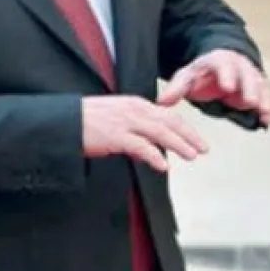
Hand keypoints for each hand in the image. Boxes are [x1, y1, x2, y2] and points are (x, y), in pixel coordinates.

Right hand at [82, 96, 208, 172]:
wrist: (65, 121)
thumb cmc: (86, 121)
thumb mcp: (115, 118)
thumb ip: (135, 129)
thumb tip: (151, 148)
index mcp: (135, 104)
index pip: (167, 114)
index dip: (185, 127)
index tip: (197, 139)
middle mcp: (133, 109)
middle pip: (169, 121)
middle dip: (189, 136)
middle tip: (204, 149)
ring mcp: (125, 122)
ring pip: (160, 132)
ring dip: (178, 144)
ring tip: (191, 156)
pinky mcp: (115, 136)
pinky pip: (140, 146)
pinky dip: (154, 155)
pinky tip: (164, 166)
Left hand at [157, 49, 269, 126]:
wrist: (220, 65)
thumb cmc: (202, 73)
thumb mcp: (187, 77)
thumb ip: (176, 89)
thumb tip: (161, 102)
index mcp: (219, 60)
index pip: (224, 65)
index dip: (227, 75)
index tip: (228, 87)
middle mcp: (240, 65)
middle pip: (247, 75)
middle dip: (250, 88)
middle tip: (251, 102)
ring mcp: (252, 76)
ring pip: (261, 85)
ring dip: (264, 99)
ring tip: (264, 113)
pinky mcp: (259, 88)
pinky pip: (267, 95)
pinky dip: (269, 106)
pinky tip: (268, 119)